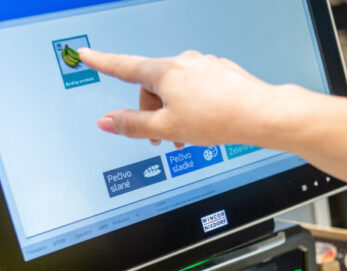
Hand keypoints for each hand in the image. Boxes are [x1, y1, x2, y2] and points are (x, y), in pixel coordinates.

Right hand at [77, 49, 280, 147]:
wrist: (260, 113)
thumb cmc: (218, 118)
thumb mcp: (167, 127)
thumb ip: (133, 125)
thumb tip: (106, 121)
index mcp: (164, 72)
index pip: (123, 66)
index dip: (101, 62)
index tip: (85, 55)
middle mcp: (183, 62)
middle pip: (153, 86)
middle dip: (153, 112)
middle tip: (162, 138)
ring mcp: (204, 65)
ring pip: (176, 89)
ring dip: (174, 112)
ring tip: (187, 136)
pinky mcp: (220, 73)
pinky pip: (196, 88)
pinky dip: (193, 106)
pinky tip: (206, 123)